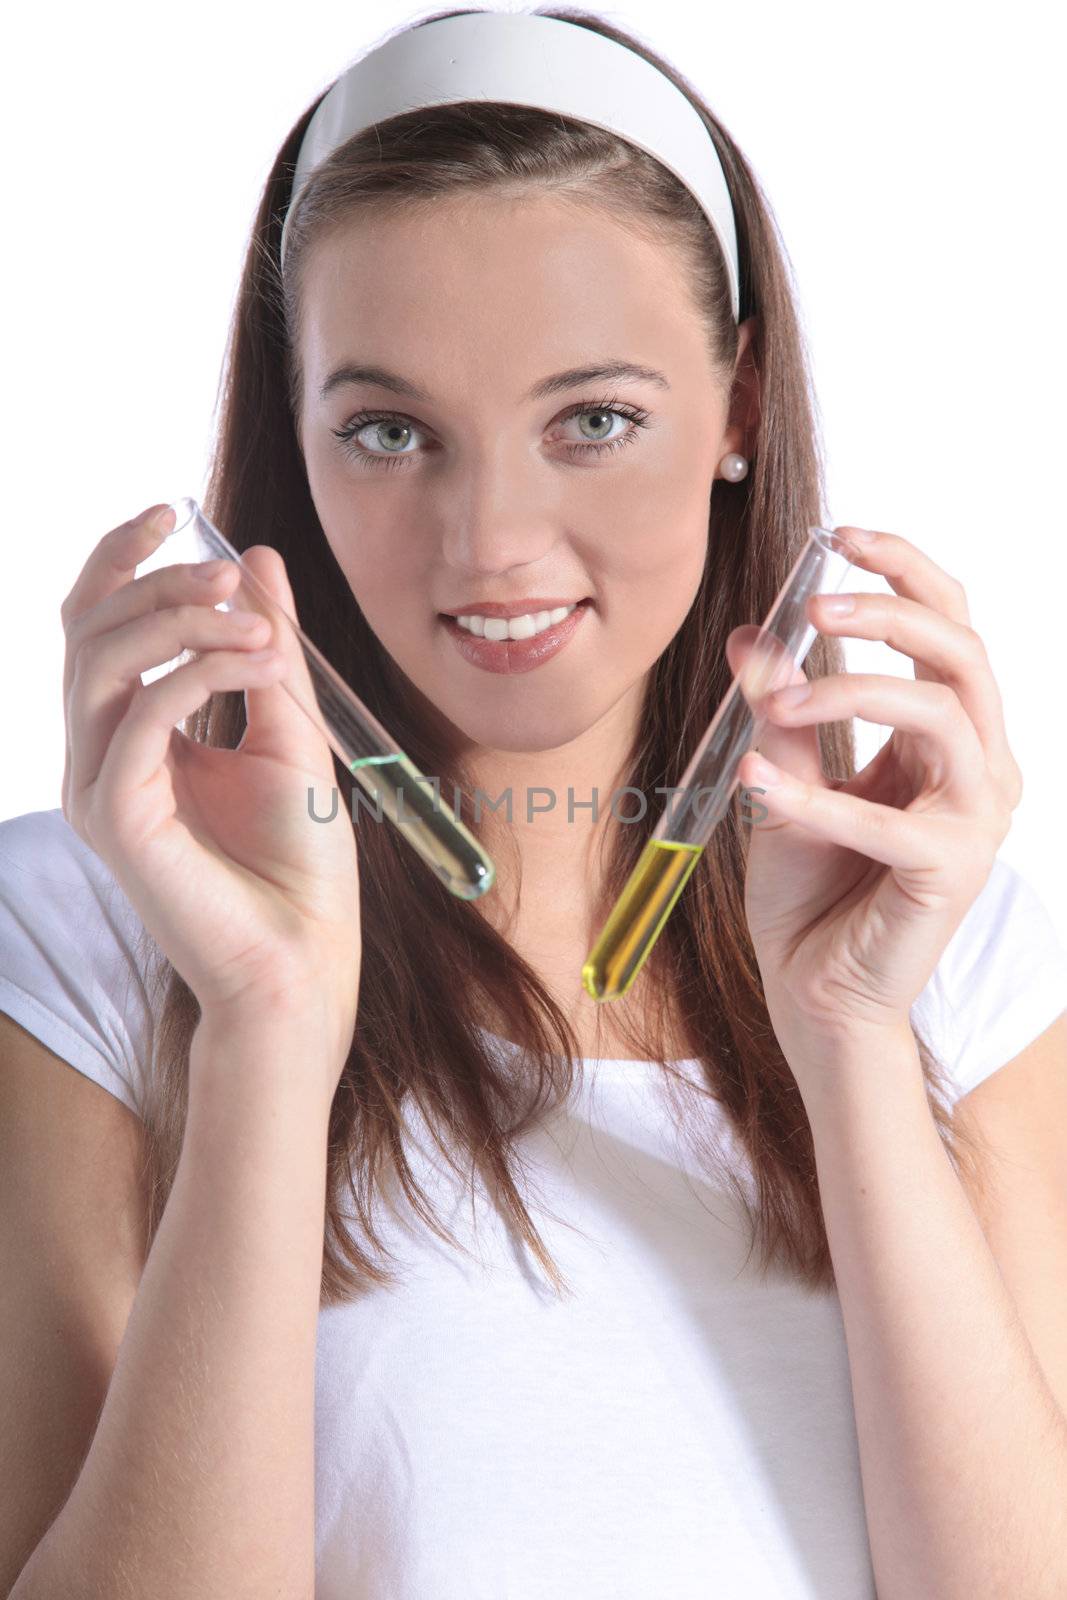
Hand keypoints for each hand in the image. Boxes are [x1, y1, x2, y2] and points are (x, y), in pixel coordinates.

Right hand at [61, 504, 362, 1104]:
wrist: (306, 956)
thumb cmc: (297, 860)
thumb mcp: (290, 727)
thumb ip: (265, 647)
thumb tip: (254, 558)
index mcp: (130, 733)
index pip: (97, 624)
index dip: (121, 558)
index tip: (175, 510)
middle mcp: (98, 756)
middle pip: (89, 631)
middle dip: (159, 584)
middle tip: (230, 578)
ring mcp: (98, 789)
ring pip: (101, 663)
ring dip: (180, 621)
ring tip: (255, 623)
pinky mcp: (116, 820)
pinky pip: (138, 717)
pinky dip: (196, 674)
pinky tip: (254, 664)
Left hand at [727, 526, 1022, 1062]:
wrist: (814, 990)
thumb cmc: (812, 891)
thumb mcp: (781, 781)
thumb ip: (777, 712)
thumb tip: (752, 633)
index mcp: (951, 737)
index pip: (951, 626)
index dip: (905, 572)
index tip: (841, 537)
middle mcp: (981, 768)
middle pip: (963, 652)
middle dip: (888, 614)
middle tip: (814, 608)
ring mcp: (977, 819)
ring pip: (940, 712)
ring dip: (850, 693)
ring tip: (775, 703)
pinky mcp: (952, 870)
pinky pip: (889, 817)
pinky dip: (815, 799)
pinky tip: (757, 788)